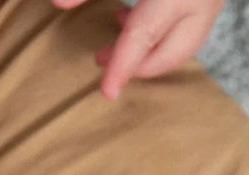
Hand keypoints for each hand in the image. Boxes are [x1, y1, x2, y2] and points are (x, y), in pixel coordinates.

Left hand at [52, 0, 225, 98]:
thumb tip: (58, 4)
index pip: (144, 36)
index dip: (123, 66)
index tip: (107, 92)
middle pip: (169, 52)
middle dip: (136, 65)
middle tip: (101, 59)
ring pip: (182, 45)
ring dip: (148, 52)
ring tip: (115, 39)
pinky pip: (189, 28)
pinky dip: (162, 35)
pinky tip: (134, 17)